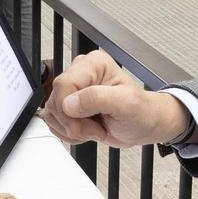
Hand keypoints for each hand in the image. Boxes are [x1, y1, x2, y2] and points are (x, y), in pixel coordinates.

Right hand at [43, 50, 188, 147]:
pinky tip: (88, 130)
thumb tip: (69, 103)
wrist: (145, 125)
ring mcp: (74, 92)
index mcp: (93, 64)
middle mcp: (81, 74)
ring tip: (95, 127)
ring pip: (52, 113)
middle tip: (96, 127)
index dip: (69, 109)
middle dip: (74, 122)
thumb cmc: (142, 112)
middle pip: (55, 100)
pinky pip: (55, 122)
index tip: (85, 122)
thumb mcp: (126, 103)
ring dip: (72, 129)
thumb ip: (97, 99)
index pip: (63, 84)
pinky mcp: (69, 107)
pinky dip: (69, 133)